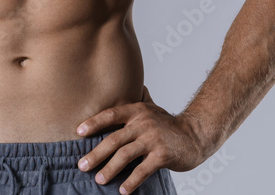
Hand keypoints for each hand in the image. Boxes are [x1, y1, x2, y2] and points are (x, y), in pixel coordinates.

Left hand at [74, 86, 207, 193]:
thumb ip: (136, 104)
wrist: (196, 134)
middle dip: (96, 154)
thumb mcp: (151, 109)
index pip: (111, 115)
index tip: (78, 132)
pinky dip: (131, 181)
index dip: (93, 123)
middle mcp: (143, 123)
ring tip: (99, 180)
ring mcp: (153, 139)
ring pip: (125, 155)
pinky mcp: (163, 155)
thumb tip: (123, 89)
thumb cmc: (168, 124)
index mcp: (137, 111)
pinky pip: (143, 170)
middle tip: (82, 166)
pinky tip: (122, 190)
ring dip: (110, 169)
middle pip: (114, 139)